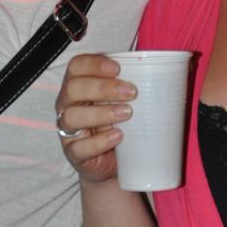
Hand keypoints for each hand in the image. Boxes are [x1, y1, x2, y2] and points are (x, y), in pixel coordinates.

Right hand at [56, 54, 136, 183]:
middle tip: (131, 92)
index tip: (118, 68)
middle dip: (102, 88)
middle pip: (72, 89)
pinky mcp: (73, 153)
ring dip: (101, 113)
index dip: (93, 64)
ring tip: (127, 114)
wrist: (112, 162)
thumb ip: (127, 86)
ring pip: (71, 117)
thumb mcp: (120, 101)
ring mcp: (67, 129)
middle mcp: (67, 104)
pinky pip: (78, 148)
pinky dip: (99, 141)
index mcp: (77, 84)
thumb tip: (159, 74)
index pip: (76, 66)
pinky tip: (117, 136)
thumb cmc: (117, 122)